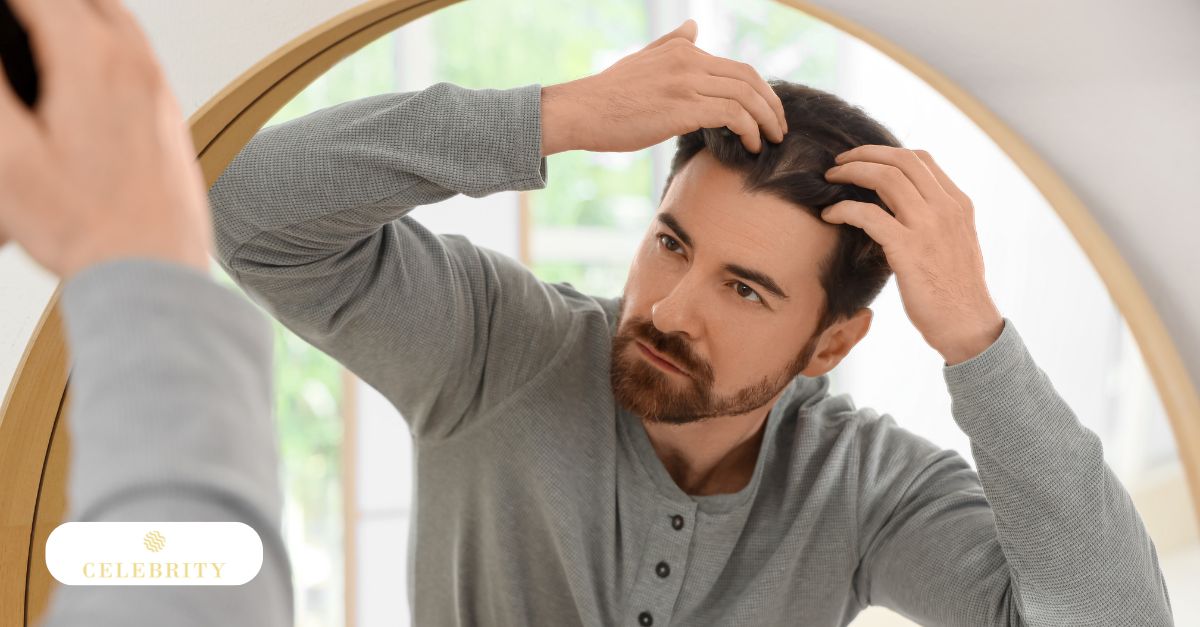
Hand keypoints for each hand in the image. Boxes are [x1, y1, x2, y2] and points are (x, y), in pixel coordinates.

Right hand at [0, 0, 210, 278]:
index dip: (7, 3)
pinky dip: (99, 35)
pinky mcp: (168, 115)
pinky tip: (75, 57)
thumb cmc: (86, 226)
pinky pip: (135, 52)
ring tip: (32, 22)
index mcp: (93, 60)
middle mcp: (136, 65)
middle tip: (13, 17)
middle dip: (39, 2)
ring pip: (113, 16)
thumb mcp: (8, 155)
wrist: (152, 272)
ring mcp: (159, 89)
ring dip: (71, 9)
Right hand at [540, 19, 787, 155]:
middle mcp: (689, 61)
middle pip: (749, 79)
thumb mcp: (643, 59)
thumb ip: (672, 44)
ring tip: (770, 141)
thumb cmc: (608, 96)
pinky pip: (731, 115)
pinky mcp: (682, 107)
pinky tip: (749, 145)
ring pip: (745, 97)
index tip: (768, 114)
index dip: (761, 92)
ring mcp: (686, 83)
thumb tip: (694, 26)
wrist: (581, 112)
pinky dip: (748, 130)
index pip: (738, 68)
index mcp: (683, 51)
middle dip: (772, 106)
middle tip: (779, 129)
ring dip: (765, 121)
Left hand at [821, 145, 1003, 364]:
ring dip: (851, 173)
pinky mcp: (909, 249)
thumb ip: (933, 220)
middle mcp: (946, 208)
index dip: (885, 152)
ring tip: (830, 179)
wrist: (968, 326)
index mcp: (958, 204)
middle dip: (864, 154)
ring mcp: (929, 227)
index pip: (920, 159)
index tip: (861, 159)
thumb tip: (900, 207)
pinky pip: (869, 215)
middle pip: (901, 160)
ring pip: (885, 178)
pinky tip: (830, 215)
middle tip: (838, 162)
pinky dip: (844, 209)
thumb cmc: (955, 291)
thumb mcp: (953, 243)